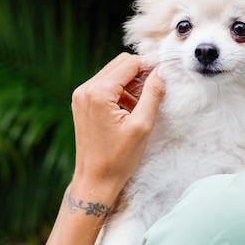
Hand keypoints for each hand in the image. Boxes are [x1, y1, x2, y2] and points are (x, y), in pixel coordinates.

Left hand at [70, 52, 164, 200]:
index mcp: (98, 93)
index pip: (129, 63)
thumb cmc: (118, 158)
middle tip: (155, 89)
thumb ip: (153, 94)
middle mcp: (85, 89)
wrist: (95, 180)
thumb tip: (161, 72)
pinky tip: (131, 108)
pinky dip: (120, 91)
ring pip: (112, 74)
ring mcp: (81, 96)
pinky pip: (105, 86)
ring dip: (130, 82)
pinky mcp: (82, 103)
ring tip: (144, 102)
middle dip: (140, 72)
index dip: (149, 67)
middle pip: (119, 64)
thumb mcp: (142, 125)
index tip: (164, 78)